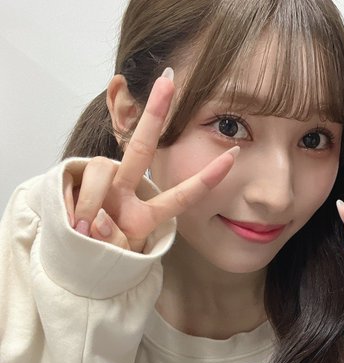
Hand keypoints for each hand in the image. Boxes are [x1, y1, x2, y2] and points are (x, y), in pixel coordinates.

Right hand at [63, 69, 237, 251]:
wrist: (67, 260)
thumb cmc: (100, 258)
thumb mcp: (120, 257)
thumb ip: (116, 244)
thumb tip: (100, 222)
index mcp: (146, 214)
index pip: (182, 196)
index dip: (208, 177)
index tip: (236, 154)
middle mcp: (126, 193)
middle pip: (142, 148)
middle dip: (154, 113)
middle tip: (169, 81)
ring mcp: (100, 186)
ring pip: (103, 169)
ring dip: (95, 203)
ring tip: (86, 231)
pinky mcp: (72, 182)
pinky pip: (79, 184)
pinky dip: (78, 210)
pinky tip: (75, 225)